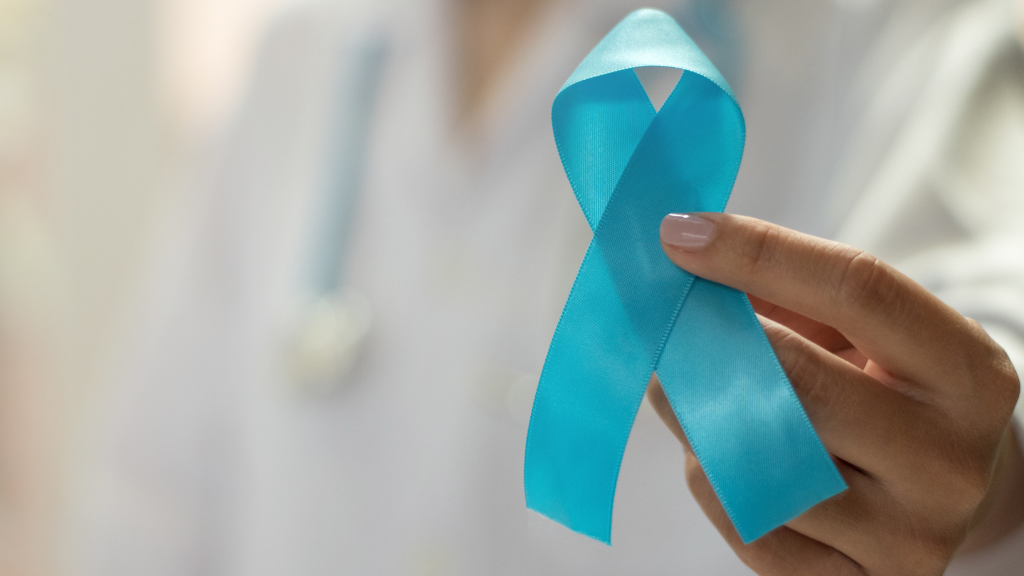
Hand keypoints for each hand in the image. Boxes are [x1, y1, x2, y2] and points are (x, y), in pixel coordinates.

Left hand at [648, 213, 1023, 575]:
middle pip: (797, 381)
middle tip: (660, 320)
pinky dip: (709, 478)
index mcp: (969, 375)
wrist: (937, 491)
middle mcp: (949, 462)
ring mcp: (905, 537)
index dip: (757, 251)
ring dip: (694, 414)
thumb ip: (787, 293)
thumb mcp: (865, 333)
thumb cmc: (885, 392)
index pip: (857, 290)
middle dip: (706, 341)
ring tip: (680, 385)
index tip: (679, 233)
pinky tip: (712, 452)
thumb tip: (684, 257)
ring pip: (759, 463)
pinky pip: (746, 525)